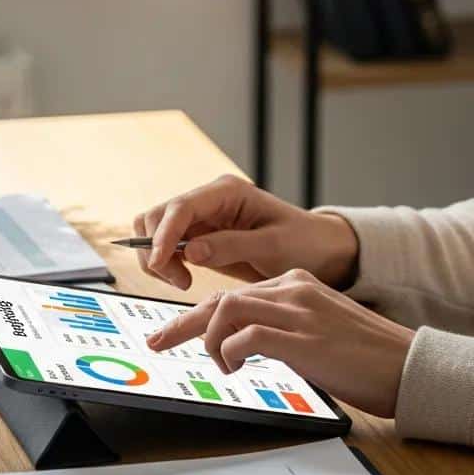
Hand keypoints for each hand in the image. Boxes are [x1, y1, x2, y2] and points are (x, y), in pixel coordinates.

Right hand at [134, 174, 358, 291]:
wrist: (319, 251)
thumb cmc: (304, 243)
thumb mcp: (274, 246)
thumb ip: (232, 246)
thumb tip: (190, 252)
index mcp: (227, 192)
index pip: (181, 207)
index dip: (163, 235)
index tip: (159, 264)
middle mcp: (208, 201)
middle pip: (156, 216)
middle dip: (156, 249)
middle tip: (179, 281)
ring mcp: (201, 219)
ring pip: (154, 231)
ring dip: (157, 258)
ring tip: (182, 282)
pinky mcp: (198, 238)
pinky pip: (166, 248)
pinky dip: (165, 265)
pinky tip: (184, 280)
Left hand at [145, 269, 414, 418]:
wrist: (409, 364)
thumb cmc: (367, 356)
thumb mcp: (319, 330)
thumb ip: (284, 327)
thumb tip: (245, 345)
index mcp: (296, 284)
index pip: (234, 293)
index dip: (200, 314)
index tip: (174, 331)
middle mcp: (293, 290)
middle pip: (222, 299)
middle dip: (183, 323)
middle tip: (158, 342)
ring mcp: (298, 312)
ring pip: (228, 311)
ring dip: (211, 341)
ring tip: (221, 365)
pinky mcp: (303, 338)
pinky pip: (246, 337)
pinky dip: (230, 352)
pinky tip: (236, 367)